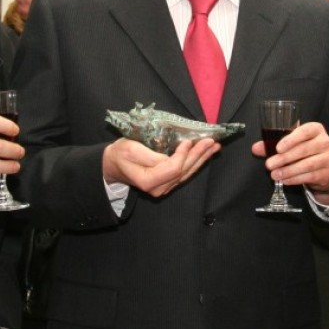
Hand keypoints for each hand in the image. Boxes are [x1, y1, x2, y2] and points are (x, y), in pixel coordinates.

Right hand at [102, 137, 219, 197]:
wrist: (114, 164)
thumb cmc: (121, 154)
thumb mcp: (131, 149)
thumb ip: (151, 156)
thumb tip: (171, 155)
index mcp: (147, 181)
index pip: (173, 169)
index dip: (183, 155)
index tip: (188, 141)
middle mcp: (158, 188)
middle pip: (183, 171)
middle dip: (199, 155)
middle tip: (211, 141)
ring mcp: (164, 187)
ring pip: (187, 173)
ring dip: (202, 158)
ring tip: (214, 147)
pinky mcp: (168, 183)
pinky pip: (185, 173)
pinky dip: (196, 162)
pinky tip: (205, 154)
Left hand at [252, 121, 328, 193]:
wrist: (325, 166)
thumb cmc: (305, 150)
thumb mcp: (292, 143)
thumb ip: (273, 144)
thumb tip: (255, 148)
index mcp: (315, 129)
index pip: (305, 131)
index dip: (291, 140)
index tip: (278, 148)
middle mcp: (324, 141)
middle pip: (303, 150)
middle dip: (284, 158)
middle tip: (269, 164)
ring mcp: (328, 157)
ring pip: (307, 165)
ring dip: (288, 170)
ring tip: (275, 174)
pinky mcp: (327, 172)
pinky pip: (310, 176)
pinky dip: (295, 179)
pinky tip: (285, 180)